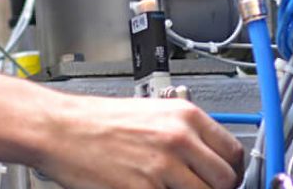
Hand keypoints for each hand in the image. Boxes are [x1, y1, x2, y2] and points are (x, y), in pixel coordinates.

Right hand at [31, 95, 244, 188]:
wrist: (58, 128)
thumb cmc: (96, 121)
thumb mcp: (150, 113)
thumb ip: (183, 134)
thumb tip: (208, 159)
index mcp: (184, 116)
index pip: (234, 153)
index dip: (233, 172)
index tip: (225, 180)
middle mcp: (178, 139)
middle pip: (226, 180)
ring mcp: (161, 168)